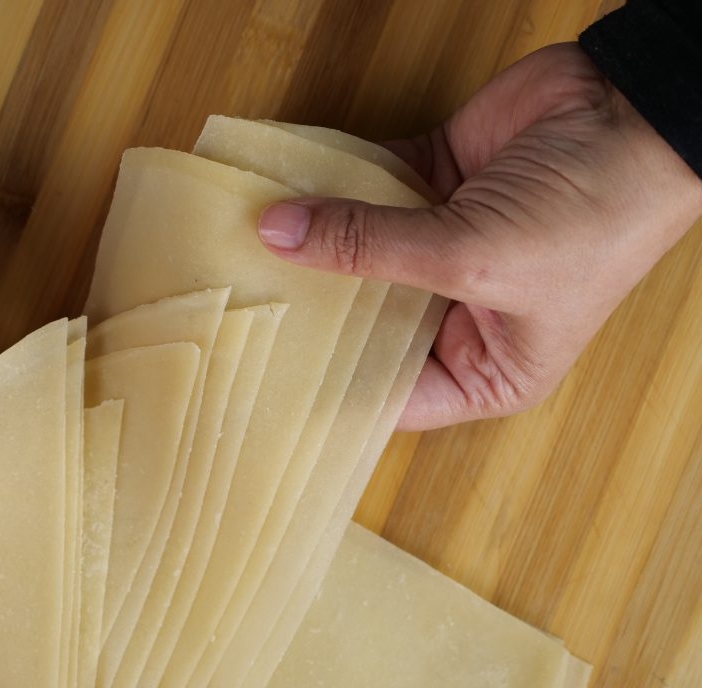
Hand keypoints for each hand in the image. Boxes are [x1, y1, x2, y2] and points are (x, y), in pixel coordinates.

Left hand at [258, 43, 701, 429]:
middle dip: (305, 309)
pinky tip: (273, 192)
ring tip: (235, 250)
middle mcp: (454, 316)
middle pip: (358, 321)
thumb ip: (370, 247)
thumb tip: (277, 234)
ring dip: (306, 245)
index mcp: (483, 370)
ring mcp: (437, 248)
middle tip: (231, 306)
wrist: (638, 111)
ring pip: (352, 252)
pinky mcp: (427, 186)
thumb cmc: (595, 218)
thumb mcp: (474, 257)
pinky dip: (324, 187)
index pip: (384, 394)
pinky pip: (361, 192)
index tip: (254, 375)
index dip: (322, 385)